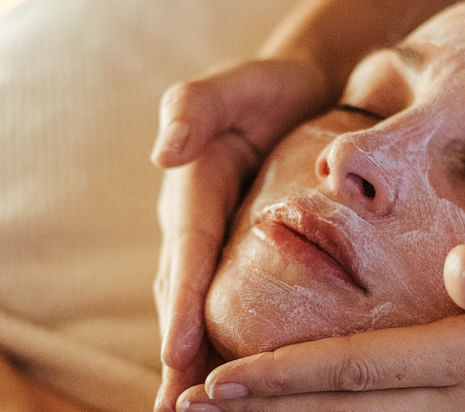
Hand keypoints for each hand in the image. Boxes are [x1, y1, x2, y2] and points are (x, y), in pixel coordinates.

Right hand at [151, 58, 330, 411]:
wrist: (301, 89)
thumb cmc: (268, 86)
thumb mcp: (233, 84)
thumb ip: (193, 109)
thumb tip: (163, 155)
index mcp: (192, 187)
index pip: (188, 249)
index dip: (181, 300)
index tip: (177, 351)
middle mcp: (197, 223)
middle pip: (183, 293)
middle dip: (178, 353)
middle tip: (178, 410)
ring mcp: (218, 241)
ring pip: (204, 306)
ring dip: (198, 359)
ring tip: (200, 411)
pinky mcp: (242, 252)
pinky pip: (232, 300)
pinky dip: (227, 341)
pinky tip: (242, 379)